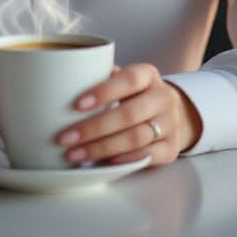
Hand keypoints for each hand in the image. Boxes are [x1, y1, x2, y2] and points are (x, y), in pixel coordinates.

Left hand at [54, 63, 203, 167]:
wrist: (171, 113)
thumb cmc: (136, 94)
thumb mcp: (124, 80)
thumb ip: (102, 79)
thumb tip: (64, 84)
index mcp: (149, 75)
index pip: (129, 79)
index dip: (104, 92)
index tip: (77, 105)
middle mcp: (163, 98)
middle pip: (129, 114)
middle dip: (94, 128)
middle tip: (65, 138)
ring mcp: (170, 124)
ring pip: (135, 138)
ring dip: (102, 148)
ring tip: (75, 154)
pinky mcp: (171, 149)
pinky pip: (147, 157)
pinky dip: (123, 159)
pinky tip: (103, 162)